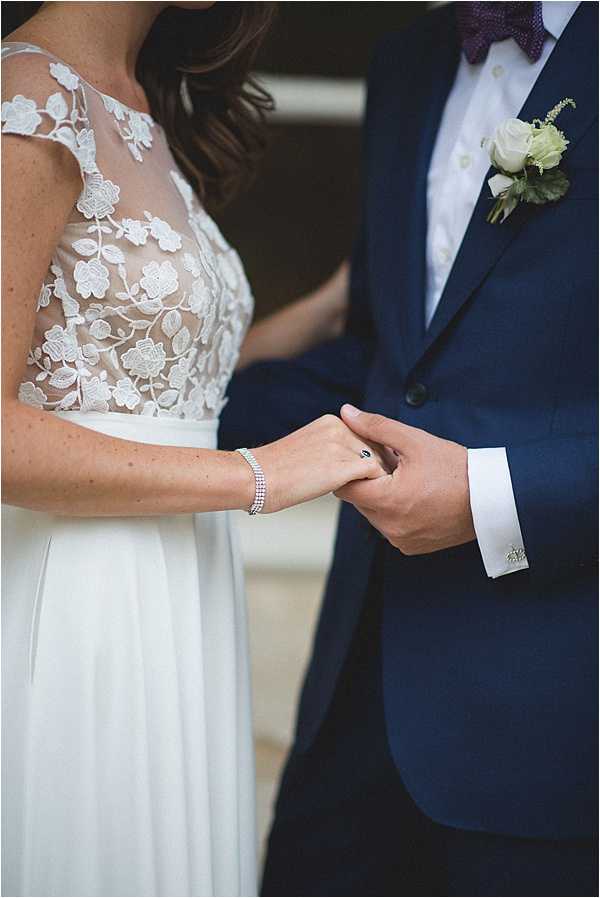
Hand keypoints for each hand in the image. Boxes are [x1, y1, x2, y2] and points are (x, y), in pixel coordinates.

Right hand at [246, 414, 387, 513]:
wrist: (255, 477)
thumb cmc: (273, 471)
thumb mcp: (307, 448)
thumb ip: (329, 449)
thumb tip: (344, 464)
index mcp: (330, 422)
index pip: (366, 436)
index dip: (371, 456)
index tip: (374, 473)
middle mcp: (339, 428)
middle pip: (376, 447)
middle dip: (379, 467)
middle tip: (380, 487)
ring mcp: (342, 446)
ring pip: (378, 461)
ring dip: (377, 479)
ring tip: (373, 495)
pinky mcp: (344, 466)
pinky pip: (374, 475)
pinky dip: (374, 488)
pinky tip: (365, 499)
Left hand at [334, 405, 475, 554]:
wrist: (492, 499)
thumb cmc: (457, 469)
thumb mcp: (415, 441)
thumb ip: (376, 427)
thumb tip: (347, 413)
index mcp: (386, 501)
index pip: (345, 488)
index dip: (351, 469)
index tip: (366, 457)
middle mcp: (389, 527)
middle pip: (360, 501)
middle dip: (369, 481)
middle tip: (390, 465)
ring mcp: (401, 540)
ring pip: (374, 515)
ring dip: (382, 498)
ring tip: (405, 480)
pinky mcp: (412, 547)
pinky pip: (391, 528)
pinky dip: (396, 514)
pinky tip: (415, 497)